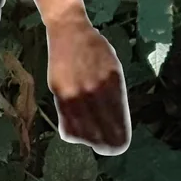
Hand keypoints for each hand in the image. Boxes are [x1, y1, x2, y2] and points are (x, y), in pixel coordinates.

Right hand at [47, 20, 129, 154]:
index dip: (119, 137)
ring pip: (82, 129)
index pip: (117, 119)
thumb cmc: (94, 48)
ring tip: (94, 143)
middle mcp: (94, 89)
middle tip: (109, 149)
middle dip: (105, 144)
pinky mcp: (59, 92)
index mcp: (111, 82)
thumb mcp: (112, 67)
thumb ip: (114, 92)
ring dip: (89, 140)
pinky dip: (73, 132)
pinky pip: (67, 121)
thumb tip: (115, 119)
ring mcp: (75, 92)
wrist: (69, 30)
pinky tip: (78, 135)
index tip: (120, 146)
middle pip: (100, 129)